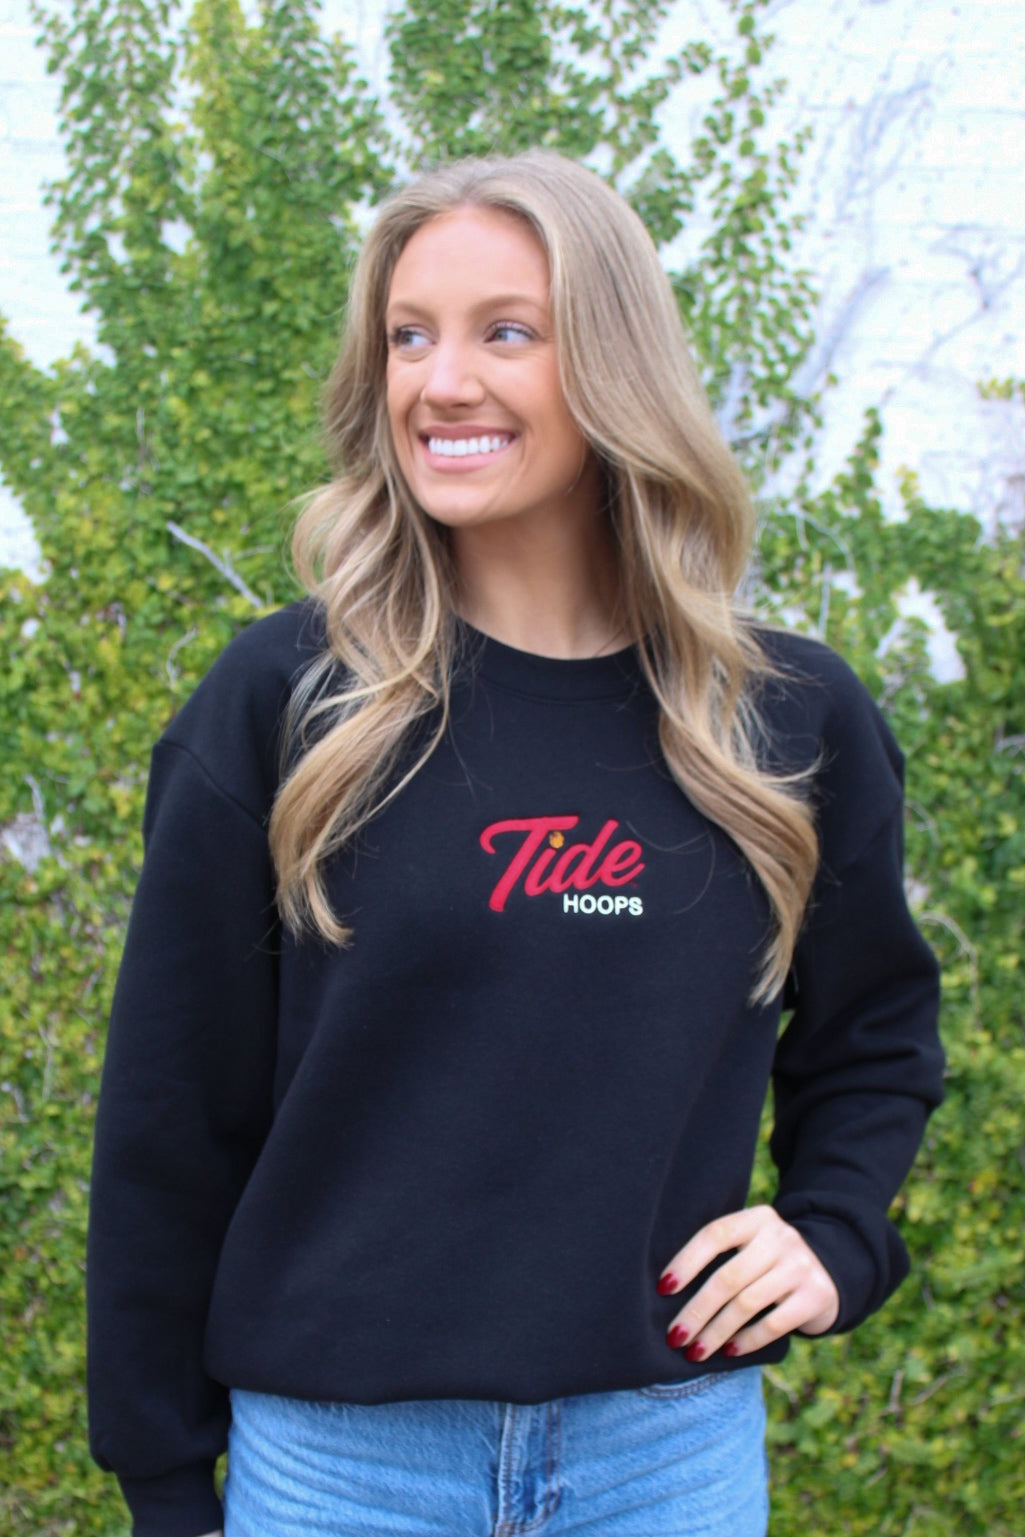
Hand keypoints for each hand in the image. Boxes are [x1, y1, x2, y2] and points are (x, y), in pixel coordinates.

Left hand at [656, 1204, 839, 1360]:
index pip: (714, 1235)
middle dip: (696, 1310)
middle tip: (674, 1336)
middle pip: (728, 1277)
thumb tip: (669, 1288)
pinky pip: (773, 1324)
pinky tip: (728, 1351)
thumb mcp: (752, 1242)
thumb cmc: (769, 1260)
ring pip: (746, 1304)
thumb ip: (722, 1252)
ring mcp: (800, 1266)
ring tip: (695, 1350)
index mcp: (757, 1218)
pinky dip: (746, 1341)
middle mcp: (780, 1237)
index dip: (686, 1262)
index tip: (663, 1289)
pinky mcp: (815, 1296)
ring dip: (715, 1332)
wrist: (829, 1268)